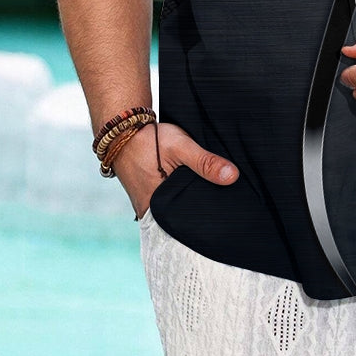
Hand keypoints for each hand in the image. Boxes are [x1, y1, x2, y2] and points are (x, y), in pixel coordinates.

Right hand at [109, 122, 238, 217]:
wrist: (123, 132)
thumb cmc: (149, 139)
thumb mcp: (180, 146)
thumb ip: (205, 162)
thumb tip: (232, 176)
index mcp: (157, 206)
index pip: (188, 223)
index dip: (207, 219)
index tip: (227, 215)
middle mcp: (151, 212)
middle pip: (183, 218)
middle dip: (202, 212)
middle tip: (227, 205)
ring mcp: (149, 206)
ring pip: (176, 210)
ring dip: (191, 203)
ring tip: (215, 197)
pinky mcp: (150, 198)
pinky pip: (169, 203)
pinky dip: (181, 197)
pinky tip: (197, 189)